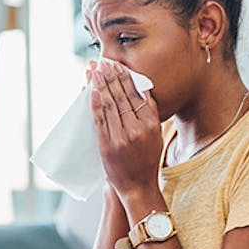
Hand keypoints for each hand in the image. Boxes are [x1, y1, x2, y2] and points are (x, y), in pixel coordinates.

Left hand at [89, 60, 161, 197]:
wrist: (138, 186)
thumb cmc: (147, 160)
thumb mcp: (156, 135)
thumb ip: (151, 112)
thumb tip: (145, 89)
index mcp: (151, 124)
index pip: (136, 95)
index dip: (126, 78)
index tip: (118, 65)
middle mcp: (136, 129)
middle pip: (121, 96)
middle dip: (111, 77)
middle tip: (104, 62)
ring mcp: (120, 137)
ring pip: (109, 105)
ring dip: (101, 85)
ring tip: (96, 70)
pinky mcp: (107, 145)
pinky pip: (99, 120)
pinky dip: (94, 104)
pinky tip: (91, 91)